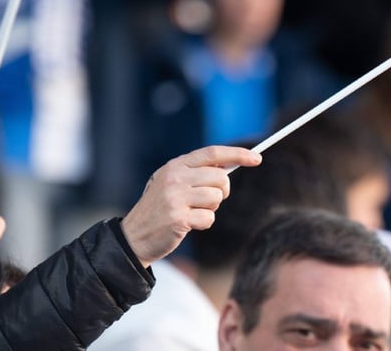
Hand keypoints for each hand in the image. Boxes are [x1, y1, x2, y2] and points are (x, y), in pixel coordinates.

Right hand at [120, 146, 260, 266]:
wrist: (133, 236)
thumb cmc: (160, 208)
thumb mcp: (172, 182)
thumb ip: (196, 172)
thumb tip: (232, 164)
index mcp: (175, 165)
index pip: (213, 153)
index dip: (238, 154)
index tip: (257, 158)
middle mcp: (175, 178)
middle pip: (220, 178)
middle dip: (222, 191)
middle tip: (207, 200)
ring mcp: (176, 198)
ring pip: (216, 198)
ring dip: (210, 209)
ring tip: (192, 212)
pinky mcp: (178, 219)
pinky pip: (209, 219)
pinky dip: (204, 224)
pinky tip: (188, 225)